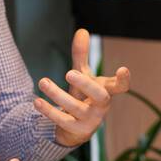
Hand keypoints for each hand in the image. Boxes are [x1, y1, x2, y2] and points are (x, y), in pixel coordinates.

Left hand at [34, 28, 130, 146]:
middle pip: (100, 96)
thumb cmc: (83, 96)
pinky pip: (62, 120)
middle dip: (85, 84)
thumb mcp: (82, 75)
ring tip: (43, 81)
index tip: (123, 69)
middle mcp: (101, 106)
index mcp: (106, 91)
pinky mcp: (76, 130)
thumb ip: (81, 55)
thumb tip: (82, 30)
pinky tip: (37, 101)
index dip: (123, 80)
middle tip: (68, 72)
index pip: (120, 87)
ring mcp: (90, 120)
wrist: (76, 127)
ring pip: (76, 108)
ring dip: (58, 95)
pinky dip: (49, 110)